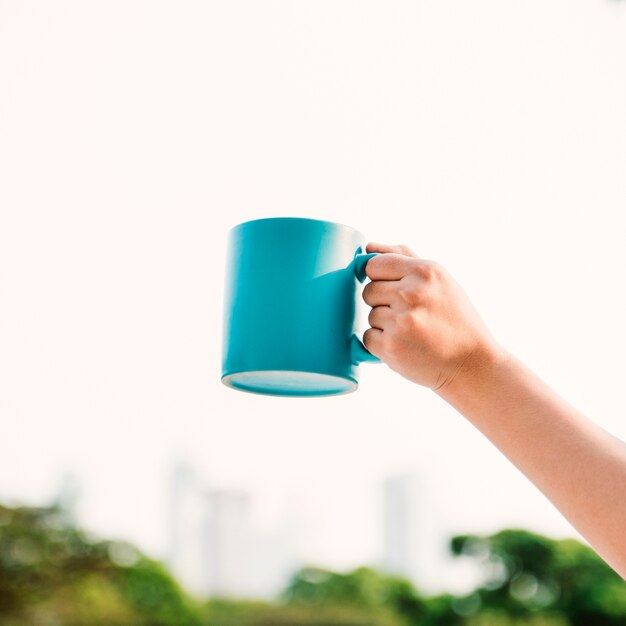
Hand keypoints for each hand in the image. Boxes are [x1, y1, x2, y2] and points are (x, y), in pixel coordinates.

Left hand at [362, 242, 501, 391]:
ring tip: (413, 332)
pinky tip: (406, 345)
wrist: (472, 364)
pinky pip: (368, 338)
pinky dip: (382, 344)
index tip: (393, 288)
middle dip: (383, 303)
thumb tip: (368, 247)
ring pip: (370, 315)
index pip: (374, 265)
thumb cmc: (455, 319)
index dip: (379, 278)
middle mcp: (412, 294)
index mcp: (425, 271)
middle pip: (369, 291)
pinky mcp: (391, 347)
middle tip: (410, 315)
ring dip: (385, 325)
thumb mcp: (440, 280)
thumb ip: (402, 258)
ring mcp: (401, 321)